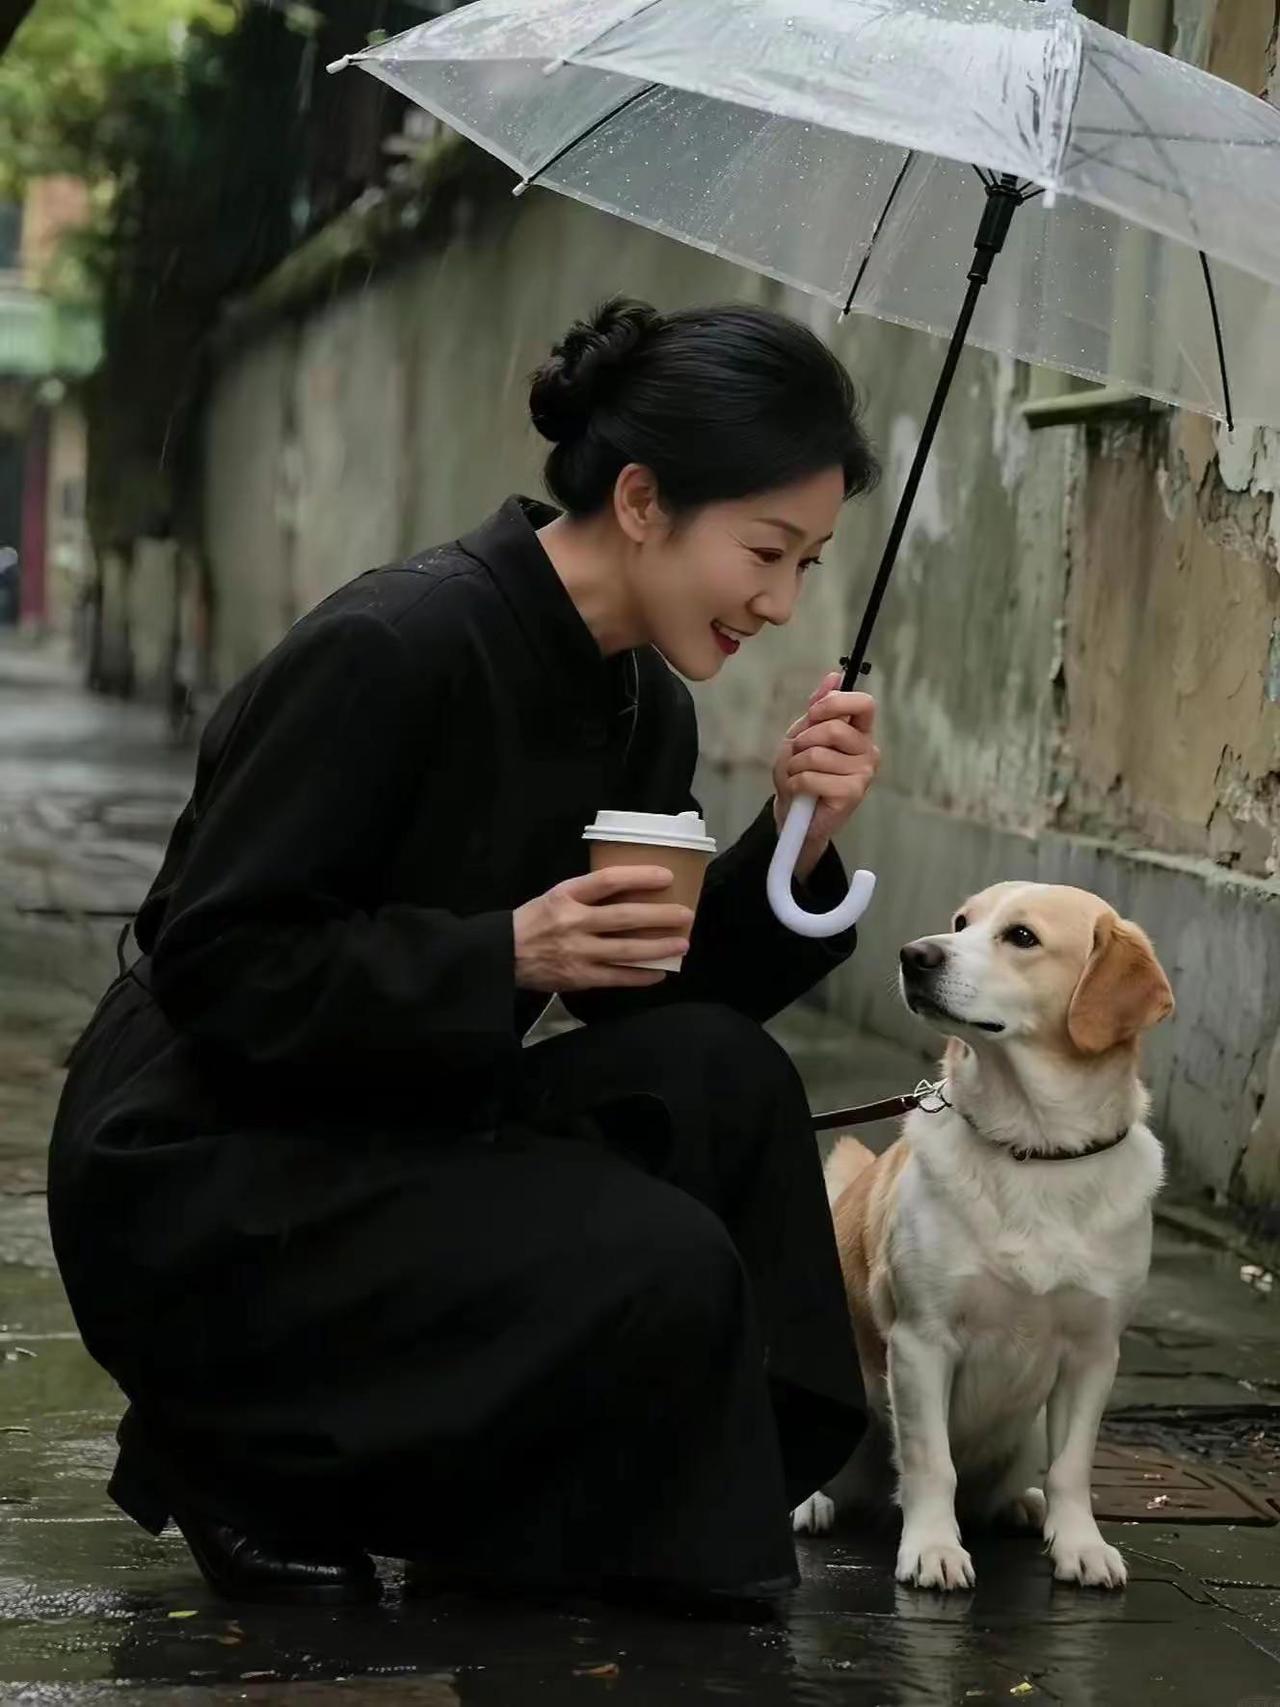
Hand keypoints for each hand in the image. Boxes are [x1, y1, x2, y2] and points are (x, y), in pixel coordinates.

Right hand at [512, 865, 693, 992]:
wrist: (503, 955)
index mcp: (566, 896)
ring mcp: (577, 952)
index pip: (608, 880)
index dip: (639, 876)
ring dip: (658, 948)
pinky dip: (641, 976)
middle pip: (624, 917)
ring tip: (682, 944)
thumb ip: (586, 894)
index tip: (666, 876)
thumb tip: (630, 892)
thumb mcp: (555, 897)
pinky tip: (660, 972)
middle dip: (659, 916)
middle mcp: (573, 922)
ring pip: (626, 950)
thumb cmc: (534, 921)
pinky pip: (617, 977)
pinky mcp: (579, 977)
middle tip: (686, 914)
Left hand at [772, 671, 879, 880]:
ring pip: (818, 755)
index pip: (864, 703)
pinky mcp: (852, 794)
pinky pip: (813, 777)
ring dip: (795, 765)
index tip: (814, 714)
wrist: (794, 811)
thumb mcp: (803, 734)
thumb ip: (818, 707)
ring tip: (798, 776)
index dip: (835, 704)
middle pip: (835, 729)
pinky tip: (800, 791)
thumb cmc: (801, 772)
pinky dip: (796, 782)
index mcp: (860, 731)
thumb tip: (834, 676)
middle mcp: (868, 750)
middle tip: (798, 755)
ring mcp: (863, 774)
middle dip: (804, 740)